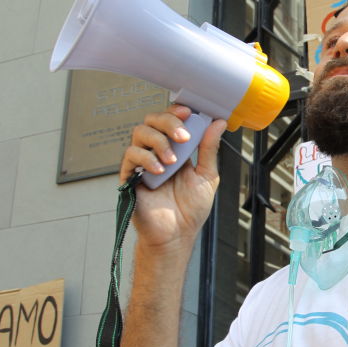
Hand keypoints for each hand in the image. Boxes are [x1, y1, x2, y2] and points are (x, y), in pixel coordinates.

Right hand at [121, 104, 227, 249]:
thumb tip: (218, 123)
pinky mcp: (129, 175)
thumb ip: (209, 148)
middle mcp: (157, 152)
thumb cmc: (190, 209)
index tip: (189, 112)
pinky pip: (131, 155)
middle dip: (169, 122)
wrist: (176, 235)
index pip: (171, 120)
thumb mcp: (207, 175)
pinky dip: (146, 158)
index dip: (177, 112)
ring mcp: (142, 162)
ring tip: (173, 161)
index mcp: (176, 149)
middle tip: (184, 136)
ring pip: (140, 133)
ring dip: (159, 141)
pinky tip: (160, 170)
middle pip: (152, 120)